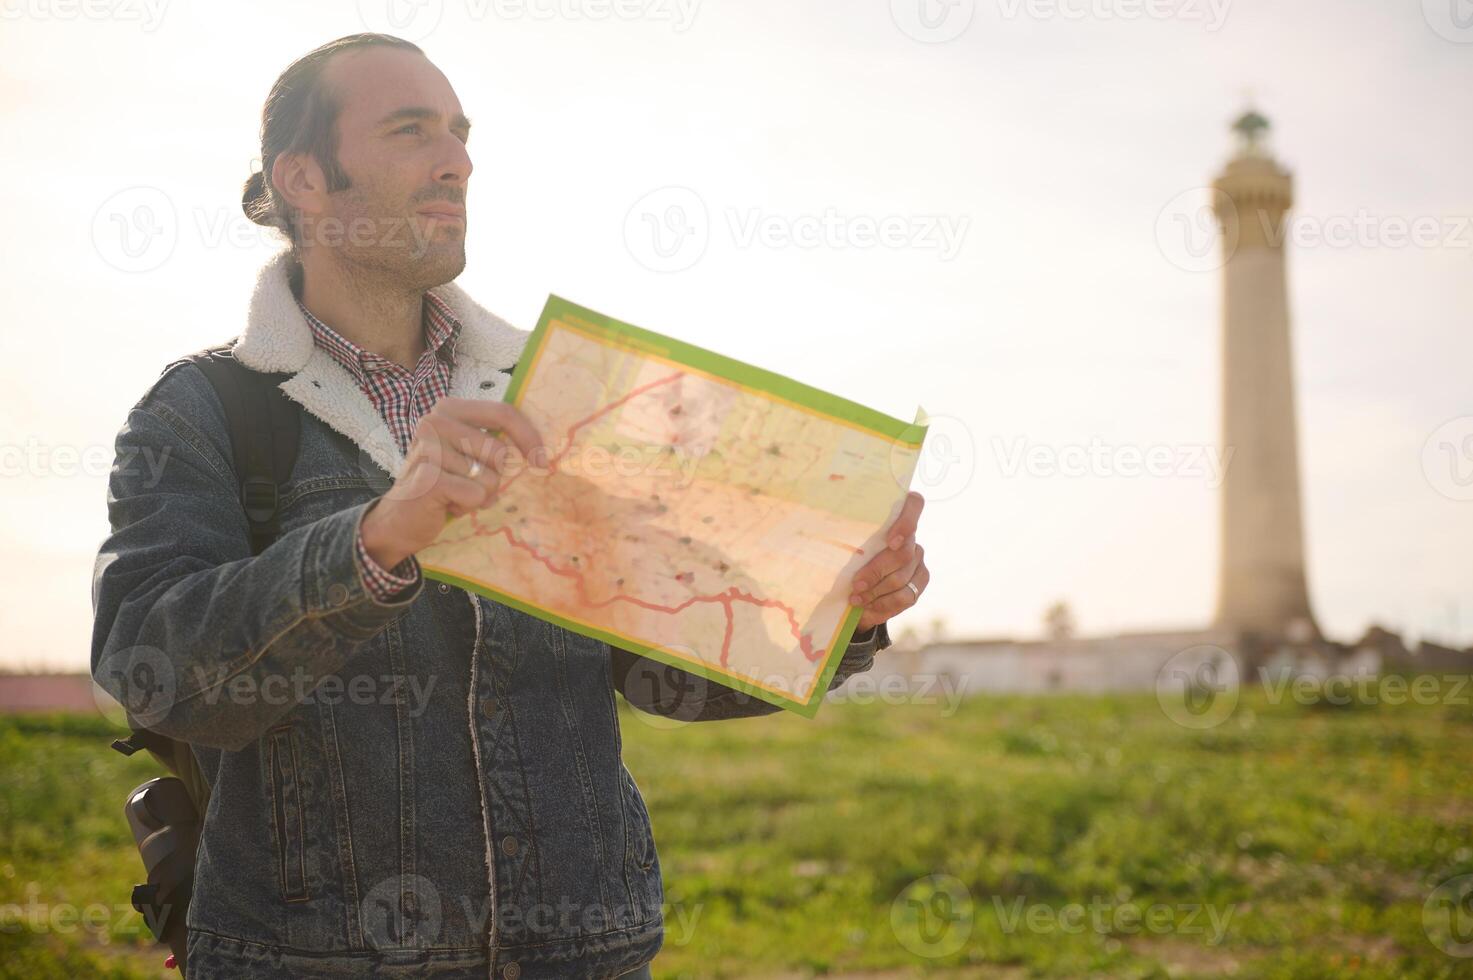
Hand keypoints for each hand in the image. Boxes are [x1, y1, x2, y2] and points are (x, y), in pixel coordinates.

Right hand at [360, 398, 547, 568]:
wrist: (399, 519)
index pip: (503, 412)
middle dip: (492, 477)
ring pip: (489, 478)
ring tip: (453, 494)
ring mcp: (428, 448)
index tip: (542, 460)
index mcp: (449, 409)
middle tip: (466, 483)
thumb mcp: (468, 454)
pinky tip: (446, 505)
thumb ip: (494, 440)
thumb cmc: (443, 484)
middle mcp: (435, 421)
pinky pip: (476, 495)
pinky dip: (467, 507)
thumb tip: (540, 444)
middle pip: (500, 451)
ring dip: (478, 495)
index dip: (529, 436)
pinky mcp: (428, 477)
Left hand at [848, 491, 927, 632]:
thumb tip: (821, 537)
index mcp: (896, 522)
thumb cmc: (850, 560)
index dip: (906, 522)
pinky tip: (867, 609)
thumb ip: (848, 541)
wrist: (861, 587)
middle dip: (876, 571)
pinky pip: (905, 597)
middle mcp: (913, 540)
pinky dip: (883, 605)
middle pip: (903, 554)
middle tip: (855, 585)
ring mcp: (919, 562)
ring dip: (876, 592)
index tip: (890, 541)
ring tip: (856, 600)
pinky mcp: (920, 583)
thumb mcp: (846, 548)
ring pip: (902, 579)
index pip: (914, 505)